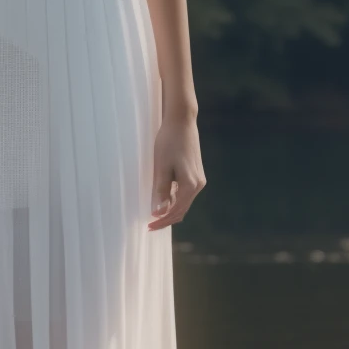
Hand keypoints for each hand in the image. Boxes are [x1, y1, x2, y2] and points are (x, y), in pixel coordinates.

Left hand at [148, 114, 205, 230]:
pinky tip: (163, 199)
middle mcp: (199, 185)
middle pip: (182, 210)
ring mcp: (199, 179)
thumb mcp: (161, 168)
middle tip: (150, 225)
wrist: (182, 122)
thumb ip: (160, 191)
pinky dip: (174, 199)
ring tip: (154, 214)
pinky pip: (185, 193)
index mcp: (190, 185)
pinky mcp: (196, 174)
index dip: (162, 221)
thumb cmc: (169, 142)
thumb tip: (158, 213)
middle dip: (166, 218)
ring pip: (184, 202)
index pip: (176, 211)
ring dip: (170, 209)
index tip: (148, 227)